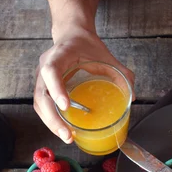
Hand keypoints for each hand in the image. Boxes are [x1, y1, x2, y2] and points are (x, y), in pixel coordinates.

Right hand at [33, 28, 134, 142]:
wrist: (72, 35)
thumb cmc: (87, 45)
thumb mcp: (106, 55)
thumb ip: (122, 74)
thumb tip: (133, 96)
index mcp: (59, 55)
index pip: (51, 71)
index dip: (56, 89)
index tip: (66, 106)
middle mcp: (45, 66)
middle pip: (41, 95)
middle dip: (53, 118)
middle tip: (68, 134)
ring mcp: (41, 78)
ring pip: (39, 104)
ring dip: (51, 123)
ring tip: (67, 137)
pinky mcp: (43, 87)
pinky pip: (42, 106)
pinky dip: (51, 120)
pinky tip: (63, 130)